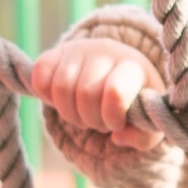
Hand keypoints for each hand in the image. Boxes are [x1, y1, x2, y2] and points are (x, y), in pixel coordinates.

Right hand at [30, 38, 165, 150]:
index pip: (115, 92)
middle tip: (99, 122)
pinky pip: (40, 76)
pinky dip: (46, 97)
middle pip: (85, 94)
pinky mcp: (55, 52)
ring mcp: (78, 49)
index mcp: (133, 67)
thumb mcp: (148, 122)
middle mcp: (105, 51)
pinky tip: (63, 101)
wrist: (118, 71)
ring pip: (60, 87)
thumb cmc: (135, 101)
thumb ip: (143, 138)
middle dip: (90, 119)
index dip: (112, 116)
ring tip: (83, 114)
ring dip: (69, 113)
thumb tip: (118, 137)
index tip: (118, 123)